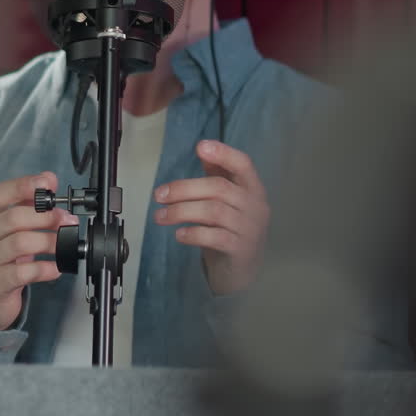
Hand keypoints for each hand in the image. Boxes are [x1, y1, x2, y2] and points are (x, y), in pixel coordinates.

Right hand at [0, 172, 74, 330]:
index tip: (47, 184)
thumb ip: (27, 202)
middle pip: (13, 218)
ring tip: (65, 244)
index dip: (22, 186)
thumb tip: (48, 179)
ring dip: (50, 241)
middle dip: (46, 217)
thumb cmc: (0, 259)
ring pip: (20, 243)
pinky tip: (55, 268)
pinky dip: (44, 268)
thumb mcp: (10, 229)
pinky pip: (22, 272)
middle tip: (66, 220)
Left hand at [154, 140, 269, 294]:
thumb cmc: (232, 227)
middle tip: (159, 195)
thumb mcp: (228, 200)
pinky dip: (193, 233)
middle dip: (184, 189)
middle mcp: (255, 206)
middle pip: (219, 188)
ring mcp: (249, 228)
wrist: (243, 269)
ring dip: (181, 211)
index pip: (243, 164)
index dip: (223, 154)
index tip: (200, 147)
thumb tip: (202, 147)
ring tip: (161, 216)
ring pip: (213, 211)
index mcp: (253, 188)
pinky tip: (179, 234)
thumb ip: (218, 174)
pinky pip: (213, 237)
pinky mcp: (239, 249)